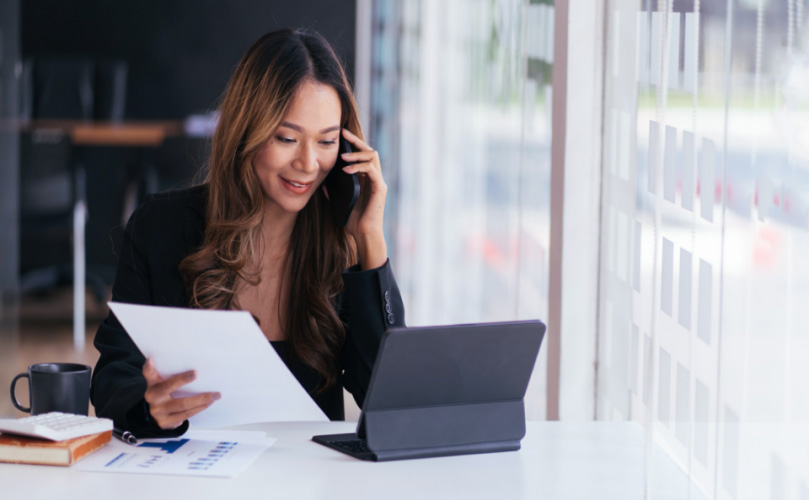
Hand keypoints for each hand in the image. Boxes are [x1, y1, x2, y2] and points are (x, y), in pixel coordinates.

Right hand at [142, 358, 219, 429]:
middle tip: (195, 374)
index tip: (151, 360)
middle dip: (182, 380)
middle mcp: (152, 397)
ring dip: (201, 399)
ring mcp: (158, 411)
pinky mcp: (165, 422)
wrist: (158, 416)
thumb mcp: (162, 382)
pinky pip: (185, 415)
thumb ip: (167, 372)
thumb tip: (188, 362)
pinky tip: (208, 404)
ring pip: (182, 404)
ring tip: (215, 395)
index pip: (148, 374)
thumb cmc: (165, 393)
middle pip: (168, 387)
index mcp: (152, 384)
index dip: (149, 367)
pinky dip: (198, 408)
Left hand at [339, 128, 387, 269]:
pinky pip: (371, 171)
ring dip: (357, 154)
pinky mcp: (379, 189)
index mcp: (367, 180)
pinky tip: (346, 170)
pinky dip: (359, 167)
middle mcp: (375, 178)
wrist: (364, 235)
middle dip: (356, 141)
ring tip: (343, 157)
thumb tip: (324, 183)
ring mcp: (379, 183)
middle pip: (370, 151)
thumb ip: (335, 192)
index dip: (353, 144)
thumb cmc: (354, 221)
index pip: (363, 155)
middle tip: (343, 134)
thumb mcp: (340, 203)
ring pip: (372, 157)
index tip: (341, 135)